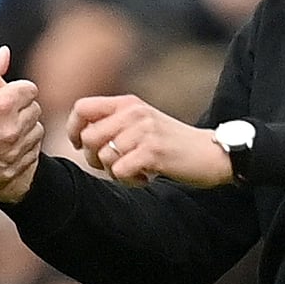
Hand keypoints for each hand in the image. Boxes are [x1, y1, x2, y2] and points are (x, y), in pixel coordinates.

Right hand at [0, 72, 42, 202]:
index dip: (15, 92)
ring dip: (23, 130)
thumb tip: (6, 52)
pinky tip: (2, 149)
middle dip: (20, 110)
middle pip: (34, 110)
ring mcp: (14, 153)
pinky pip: (32, 155)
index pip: (28, 90)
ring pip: (35, 132)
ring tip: (1, 131)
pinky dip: (21, 151)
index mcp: (1, 106)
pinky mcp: (14, 171)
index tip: (5, 97)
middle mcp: (11, 130)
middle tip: (2, 115)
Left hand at [69, 95, 232, 188]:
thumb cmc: (171, 142)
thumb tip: (80, 136)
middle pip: (88, 137)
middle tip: (113, 166)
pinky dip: (128, 181)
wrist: (210, 152)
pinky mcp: (153, 151)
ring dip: (114, 172)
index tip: (80, 145)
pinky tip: (144, 178)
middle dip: (94, 158)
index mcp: (127, 103)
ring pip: (103, 157)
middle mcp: (134, 112)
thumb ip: (114, 123)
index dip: (74, 129)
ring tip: (134, 171)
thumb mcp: (142, 122)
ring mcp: (144, 131)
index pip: (82, 108)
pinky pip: (120, 171)